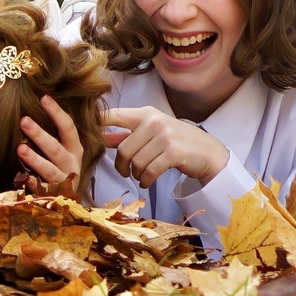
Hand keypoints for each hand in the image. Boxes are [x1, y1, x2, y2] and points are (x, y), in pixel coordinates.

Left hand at [17, 94, 86, 196]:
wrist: (69, 199)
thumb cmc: (64, 166)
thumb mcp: (67, 149)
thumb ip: (60, 132)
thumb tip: (43, 103)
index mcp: (75, 148)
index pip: (68, 127)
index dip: (57, 112)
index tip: (43, 98)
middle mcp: (71, 163)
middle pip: (56, 148)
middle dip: (40, 134)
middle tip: (23, 120)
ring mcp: (62, 180)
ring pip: (49, 169)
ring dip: (34, 159)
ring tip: (19, 148)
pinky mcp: (53, 195)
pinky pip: (43, 190)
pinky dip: (34, 185)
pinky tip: (25, 179)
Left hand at [103, 105, 229, 186]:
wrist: (208, 152)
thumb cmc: (176, 141)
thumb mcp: (152, 133)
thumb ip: (127, 135)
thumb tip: (101, 138)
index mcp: (145, 114)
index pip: (114, 115)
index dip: (97, 122)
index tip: (87, 132)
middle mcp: (154, 121)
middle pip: (122, 149)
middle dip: (121, 166)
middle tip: (126, 172)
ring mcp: (164, 136)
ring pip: (136, 162)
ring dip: (136, 175)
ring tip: (141, 176)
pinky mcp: (173, 152)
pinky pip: (149, 171)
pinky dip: (145, 180)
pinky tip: (147, 181)